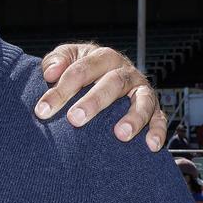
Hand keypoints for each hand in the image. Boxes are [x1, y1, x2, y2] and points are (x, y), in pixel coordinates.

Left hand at [34, 43, 165, 151]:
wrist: (106, 72)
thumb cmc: (82, 68)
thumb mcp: (68, 57)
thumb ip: (56, 61)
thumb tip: (49, 73)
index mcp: (102, 57)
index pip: (80, 70)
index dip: (61, 90)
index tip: (42, 110)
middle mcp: (125, 71)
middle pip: (112, 83)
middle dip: (93, 102)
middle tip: (75, 119)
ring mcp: (141, 89)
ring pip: (142, 100)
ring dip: (133, 118)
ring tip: (120, 135)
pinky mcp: (154, 107)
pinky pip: (160, 118)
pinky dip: (158, 130)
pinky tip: (151, 145)